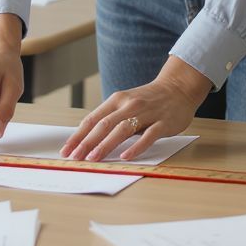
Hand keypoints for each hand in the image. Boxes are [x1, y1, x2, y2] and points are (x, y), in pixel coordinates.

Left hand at [60, 57, 210, 161]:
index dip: (78, 135)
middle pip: (104, 125)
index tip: (66, 150)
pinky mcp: (163, 122)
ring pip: (122, 129)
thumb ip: (111, 118)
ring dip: (106, 144)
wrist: (178, 88)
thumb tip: (88, 139)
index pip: (93, 119)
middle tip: (75, 157)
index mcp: (117, 100)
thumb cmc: (149, 100)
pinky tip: (126, 156)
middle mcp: (129, 104)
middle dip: (87, 142)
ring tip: (94, 158)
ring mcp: (147, 113)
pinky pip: (148, 135)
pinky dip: (136, 146)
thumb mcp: (127, 104)